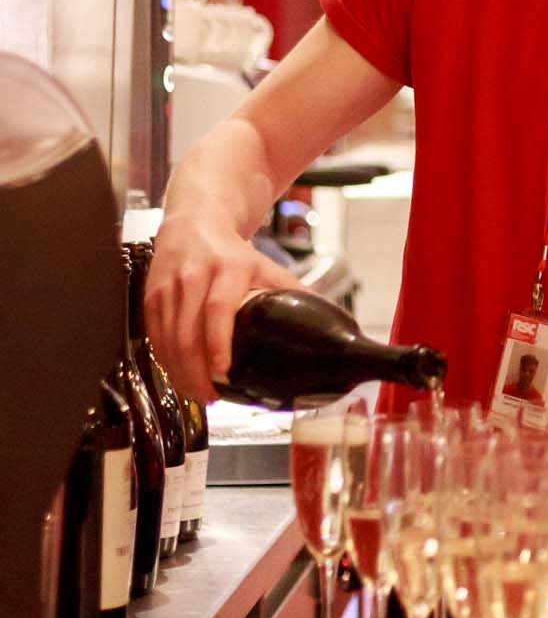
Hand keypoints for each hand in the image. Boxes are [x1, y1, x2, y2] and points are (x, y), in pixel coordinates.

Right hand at [146, 215, 302, 404]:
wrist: (195, 222)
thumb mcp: (265, 265)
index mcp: (228, 268)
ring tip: (197, 392)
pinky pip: (154, 335)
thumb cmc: (230, 251)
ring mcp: (169, 285)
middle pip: (189, 332)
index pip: (218, 309)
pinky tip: (178, 374)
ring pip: (167, 338)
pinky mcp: (151, 295)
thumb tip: (326, 321)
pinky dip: (164, 360)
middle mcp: (195, 275)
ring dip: (180, 372)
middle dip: (196, 371)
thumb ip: (292, 293)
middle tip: (211, 395)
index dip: (218, 343)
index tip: (223, 372)